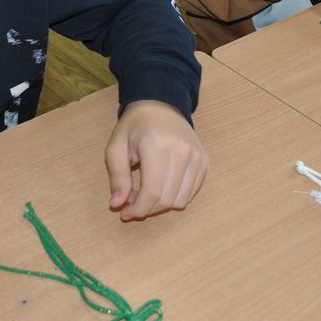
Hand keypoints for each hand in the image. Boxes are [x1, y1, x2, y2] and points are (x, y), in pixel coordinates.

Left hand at [104, 100, 208, 220]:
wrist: (161, 106)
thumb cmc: (134, 127)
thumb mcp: (116, 147)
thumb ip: (117, 176)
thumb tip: (117, 204)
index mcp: (156, 145)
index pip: (152, 192)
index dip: (138, 209)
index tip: (124, 213)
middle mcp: (181, 151)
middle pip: (167, 200)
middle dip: (147, 209)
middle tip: (132, 201)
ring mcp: (196, 157)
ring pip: (181, 200)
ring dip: (161, 206)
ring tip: (146, 193)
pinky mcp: (204, 162)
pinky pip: (191, 193)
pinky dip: (174, 198)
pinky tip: (161, 187)